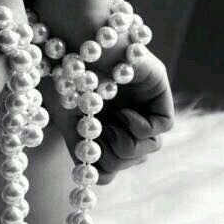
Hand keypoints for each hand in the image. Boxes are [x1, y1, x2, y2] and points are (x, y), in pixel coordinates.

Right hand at [43, 44, 173, 185]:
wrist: (68, 44)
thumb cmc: (59, 78)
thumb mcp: (66, 124)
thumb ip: (83, 151)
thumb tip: (100, 179)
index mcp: (102, 121)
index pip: (115, 163)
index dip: (103, 170)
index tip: (88, 155)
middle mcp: (123, 112)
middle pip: (134, 159)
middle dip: (114, 158)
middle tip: (99, 135)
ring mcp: (141, 100)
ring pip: (151, 147)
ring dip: (128, 145)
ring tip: (111, 125)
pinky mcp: (157, 86)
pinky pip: (164, 125)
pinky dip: (143, 129)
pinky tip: (125, 115)